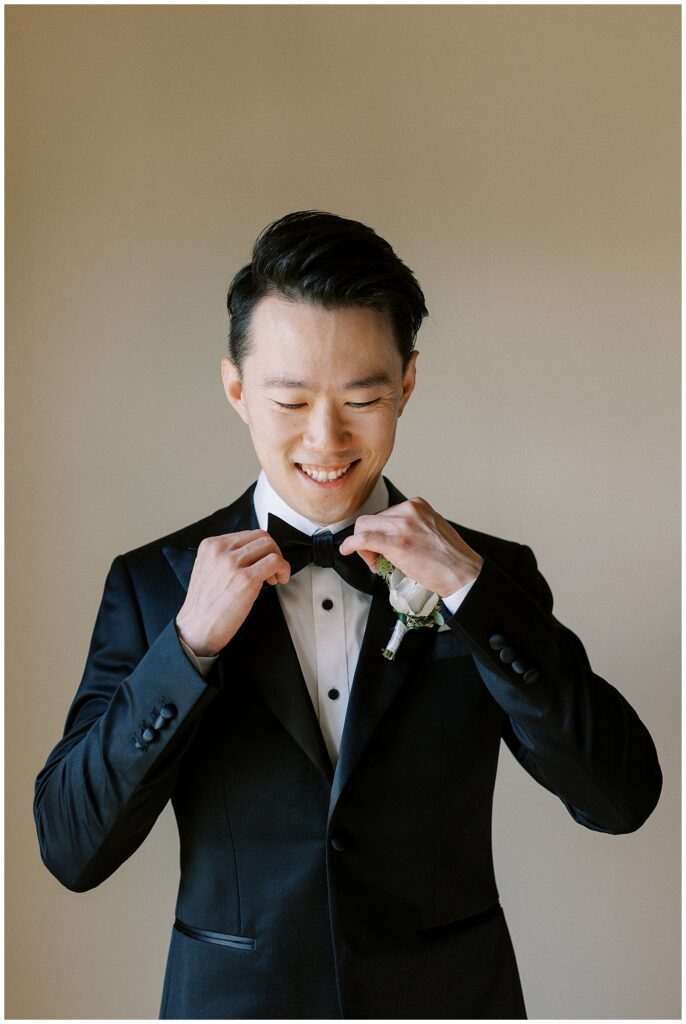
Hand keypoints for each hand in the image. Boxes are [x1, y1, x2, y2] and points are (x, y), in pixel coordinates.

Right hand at [175, 530, 290, 655]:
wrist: (196, 628)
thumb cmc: (204, 605)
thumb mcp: (208, 569)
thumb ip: (225, 556)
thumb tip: (253, 553)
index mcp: (211, 545)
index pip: (248, 534)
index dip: (261, 548)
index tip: (262, 561)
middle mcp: (220, 550)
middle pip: (261, 537)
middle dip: (272, 552)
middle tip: (272, 569)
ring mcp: (232, 564)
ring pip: (269, 546)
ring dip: (279, 561)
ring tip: (274, 577)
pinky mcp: (245, 579)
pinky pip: (275, 562)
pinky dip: (283, 569)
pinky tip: (279, 580)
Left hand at [338, 497, 483, 596]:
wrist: (462, 573)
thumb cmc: (450, 558)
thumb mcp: (431, 529)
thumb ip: (411, 526)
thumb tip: (388, 536)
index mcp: (417, 505)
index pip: (383, 514)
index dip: (377, 532)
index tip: (380, 547)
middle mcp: (408, 510)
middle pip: (371, 519)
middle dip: (367, 538)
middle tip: (375, 557)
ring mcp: (401, 525)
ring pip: (364, 528)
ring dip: (363, 546)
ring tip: (376, 563)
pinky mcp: (396, 543)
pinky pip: (363, 539)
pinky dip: (350, 545)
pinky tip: (347, 551)